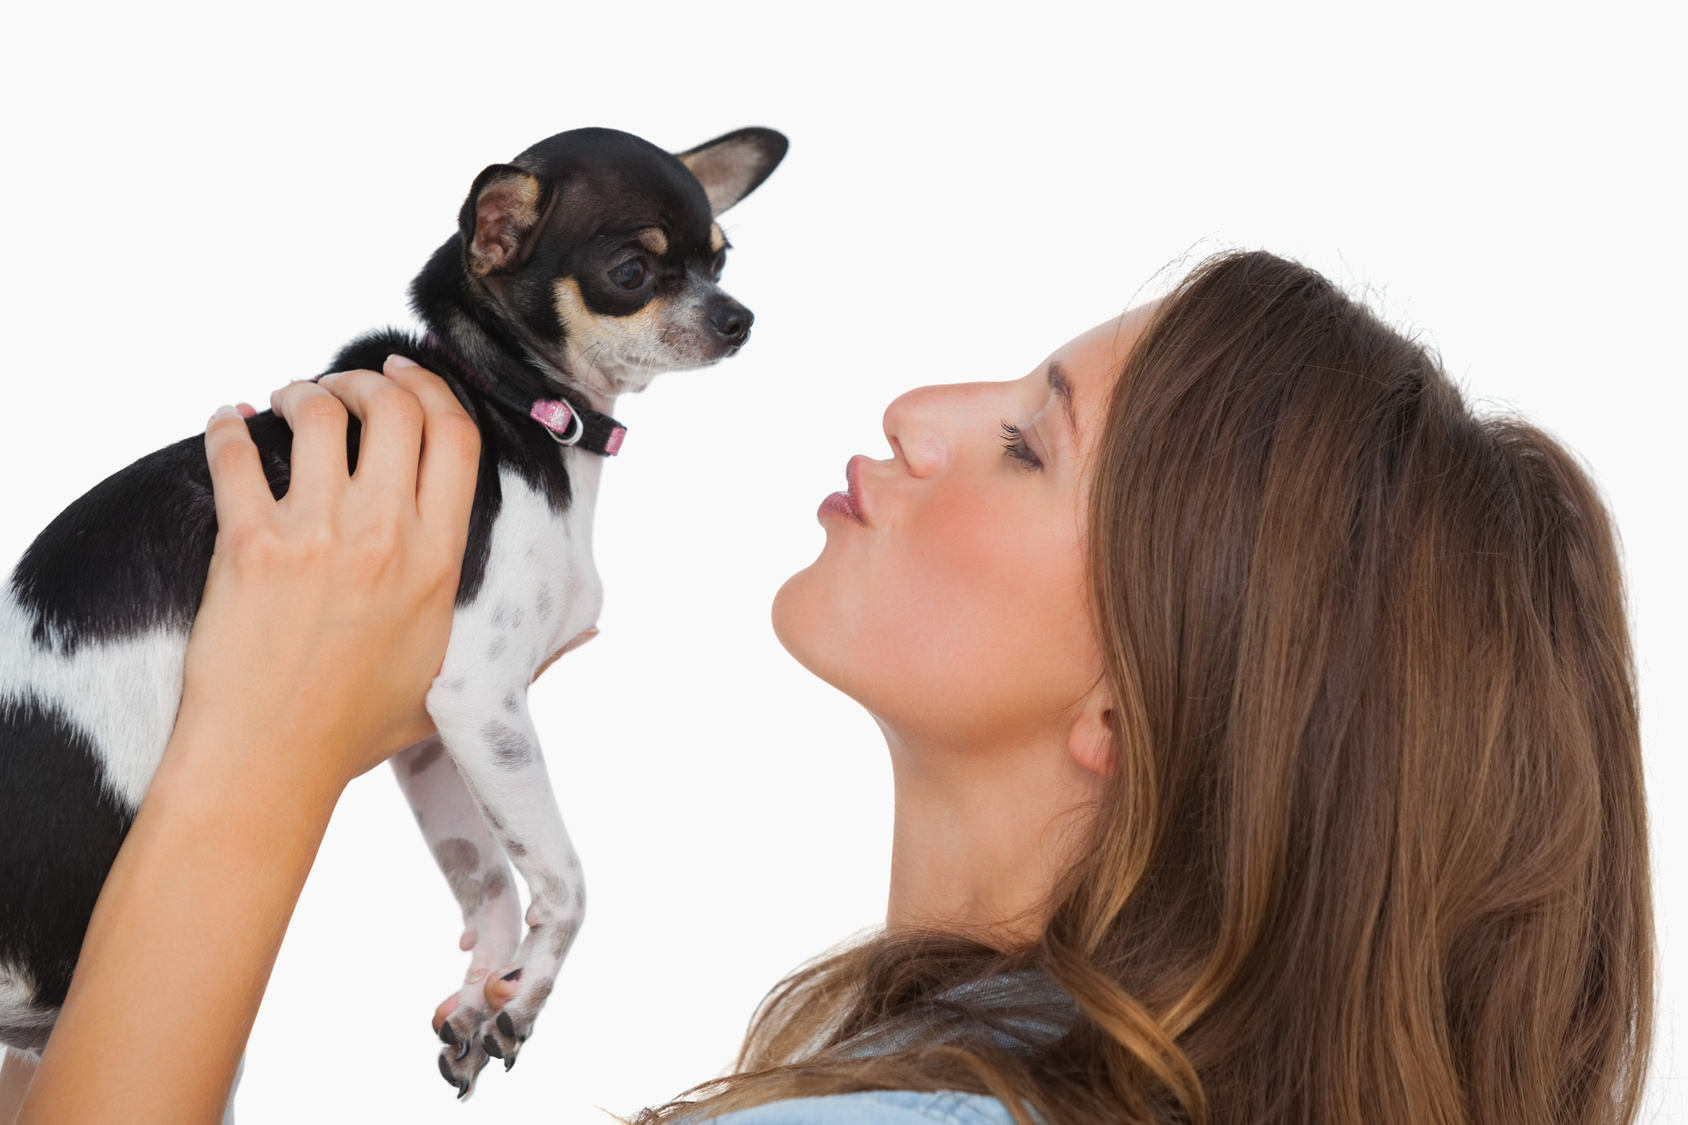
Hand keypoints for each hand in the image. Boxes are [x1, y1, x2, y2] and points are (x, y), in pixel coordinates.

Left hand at [17, 356, 479, 1124]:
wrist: (270, 764)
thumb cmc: (357, 731)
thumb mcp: (455, 688)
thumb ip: (528, 656)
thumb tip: (590, 633)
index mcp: (438, 564)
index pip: (456, 440)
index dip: (433, 391)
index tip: (407, 378)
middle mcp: (384, 539)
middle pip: (393, 410)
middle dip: (367, 381)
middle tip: (344, 387)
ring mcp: (316, 539)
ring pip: (317, 415)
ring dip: (303, 393)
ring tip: (290, 402)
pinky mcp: (249, 547)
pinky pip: (237, 453)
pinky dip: (227, 425)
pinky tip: (227, 424)